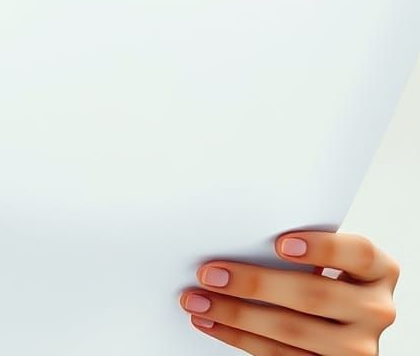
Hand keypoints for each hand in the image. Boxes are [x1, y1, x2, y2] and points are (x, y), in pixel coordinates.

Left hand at [179, 230, 398, 353]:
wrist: (345, 325)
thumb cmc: (327, 275)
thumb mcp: (328, 258)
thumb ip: (303, 247)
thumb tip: (238, 234)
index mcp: (378, 270)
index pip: (357, 253)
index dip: (321, 248)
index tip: (279, 243)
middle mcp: (376, 309)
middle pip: (314, 294)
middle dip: (254, 284)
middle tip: (209, 273)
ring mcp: (360, 347)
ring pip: (292, 331)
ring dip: (236, 315)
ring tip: (198, 301)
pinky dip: (240, 338)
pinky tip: (213, 323)